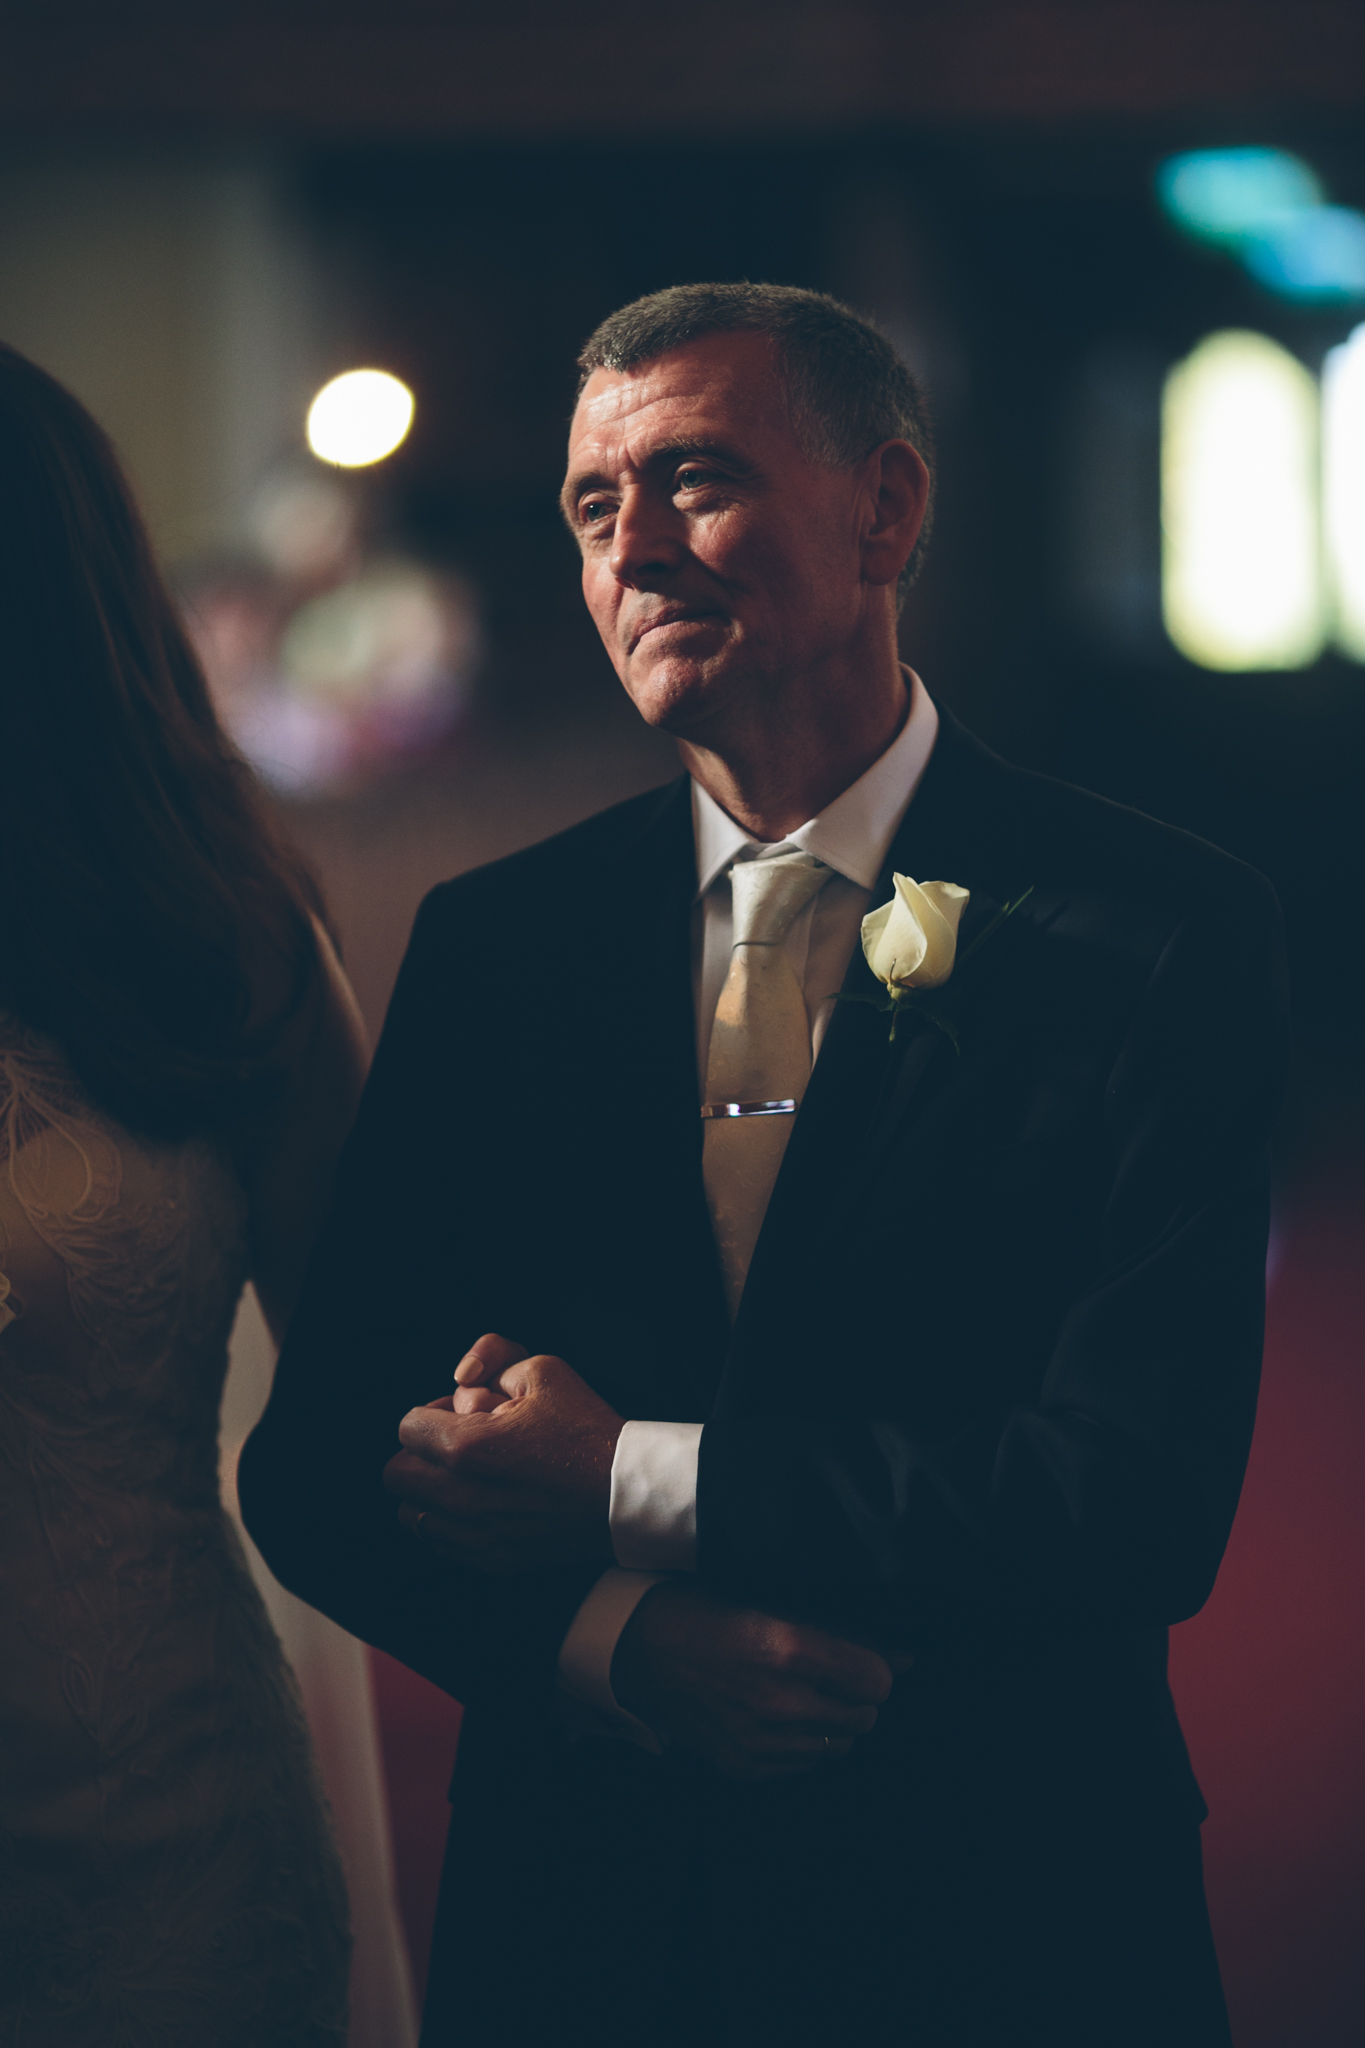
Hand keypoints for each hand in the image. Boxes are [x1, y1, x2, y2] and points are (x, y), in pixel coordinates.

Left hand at [383, 1333, 623, 1574]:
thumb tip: (463, 1380)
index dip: (432, 1412)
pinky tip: (485, 1504)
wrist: (626, 1494)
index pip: (407, 1427)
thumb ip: (493, 1361)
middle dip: (421, 1452)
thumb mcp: (543, 1370)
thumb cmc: (587, 1430)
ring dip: (429, 1490)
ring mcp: (474, 1534)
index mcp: (467, 1447)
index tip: (461, 1413)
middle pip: (397, 1473)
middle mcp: (461, 1497)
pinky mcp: (490, 1560)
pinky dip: (449, 1522)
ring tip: (468, 1476)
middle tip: (459, 1443)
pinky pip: (440, 1542)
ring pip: (411, 1513)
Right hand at [611, 1579, 895, 1780]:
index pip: (875, 1680)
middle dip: (856, 1695)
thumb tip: (903, 1657)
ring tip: (804, 1693)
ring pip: (838, 1744)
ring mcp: (758, 1741)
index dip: (875, 1668)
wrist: (635, 1649)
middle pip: (864, 1716)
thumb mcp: (770, 1604)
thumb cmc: (703, 1611)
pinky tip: (780, 1715)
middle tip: (833, 1675)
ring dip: (832, 1720)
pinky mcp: (742, 1765)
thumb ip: (839, 1633)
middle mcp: (777, 1701)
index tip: (863, 1659)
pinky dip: (803, 1742)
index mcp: (787, 1649)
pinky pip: (804, 1765)